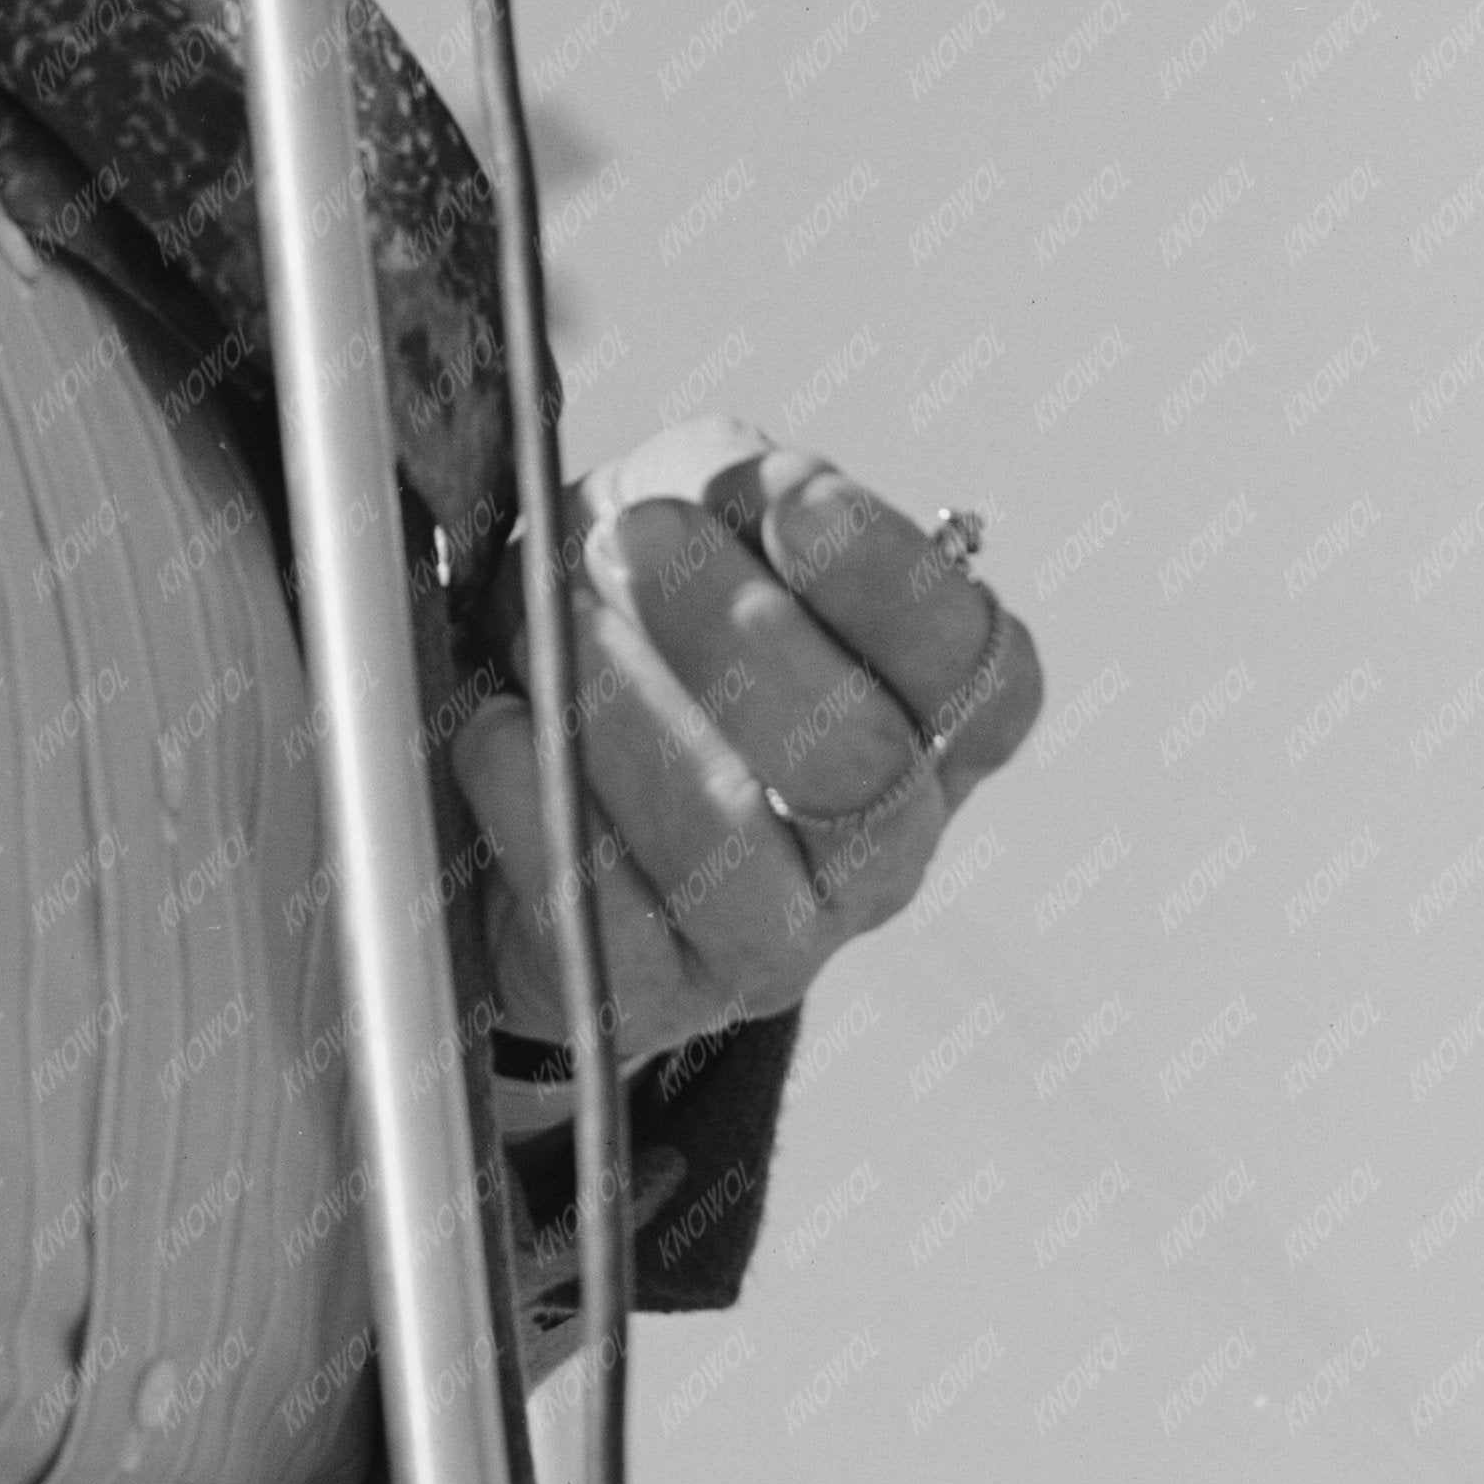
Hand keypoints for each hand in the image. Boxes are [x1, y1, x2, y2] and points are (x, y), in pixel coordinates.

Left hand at [450, 413, 1044, 1055]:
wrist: (500, 739)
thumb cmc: (626, 602)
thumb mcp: (692, 504)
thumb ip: (747, 486)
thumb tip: (783, 501)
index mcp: (927, 718)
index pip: (982, 675)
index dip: (897, 590)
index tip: (796, 502)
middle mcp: (880, 844)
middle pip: (865, 767)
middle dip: (742, 641)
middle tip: (636, 538)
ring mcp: (778, 938)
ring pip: (741, 868)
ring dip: (634, 726)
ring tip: (550, 625)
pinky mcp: (652, 997)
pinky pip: (607, 930)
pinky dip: (543, 814)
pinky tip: (501, 728)